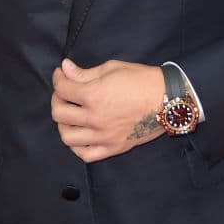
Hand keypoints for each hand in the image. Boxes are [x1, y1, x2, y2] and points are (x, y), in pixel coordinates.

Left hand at [51, 58, 165, 162]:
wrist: (166, 99)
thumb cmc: (141, 80)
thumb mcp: (111, 69)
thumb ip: (84, 73)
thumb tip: (64, 69)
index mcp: (94, 95)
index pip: (62, 89)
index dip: (58, 78)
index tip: (61, 74)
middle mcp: (95, 118)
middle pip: (59, 113)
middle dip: (57, 99)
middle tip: (64, 92)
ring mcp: (103, 136)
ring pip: (67, 137)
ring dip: (63, 124)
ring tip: (70, 115)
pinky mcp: (113, 148)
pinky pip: (85, 154)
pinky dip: (77, 146)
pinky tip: (80, 134)